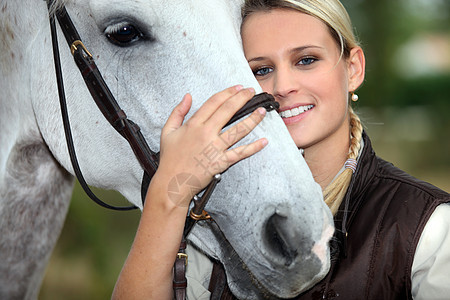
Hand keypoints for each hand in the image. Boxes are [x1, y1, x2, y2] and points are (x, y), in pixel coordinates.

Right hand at [155, 85, 267, 206]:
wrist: (172, 182)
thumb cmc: (170, 159)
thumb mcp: (167, 131)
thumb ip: (177, 112)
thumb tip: (187, 97)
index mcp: (194, 124)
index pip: (214, 102)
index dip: (228, 93)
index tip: (237, 88)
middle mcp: (206, 133)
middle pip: (228, 111)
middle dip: (242, 99)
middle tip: (251, 92)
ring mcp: (215, 148)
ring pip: (238, 130)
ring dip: (252, 119)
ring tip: (262, 111)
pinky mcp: (221, 162)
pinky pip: (240, 153)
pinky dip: (253, 148)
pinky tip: (264, 141)